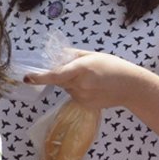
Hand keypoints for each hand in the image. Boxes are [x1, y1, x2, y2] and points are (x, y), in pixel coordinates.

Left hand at [25, 50, 152, 110]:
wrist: (131, 86)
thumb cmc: (113, 66)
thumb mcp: (93, 55)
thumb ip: (72, 55)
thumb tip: (55, 55)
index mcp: (82, 69)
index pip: (56, 75)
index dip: (40, 77)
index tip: (27, 78)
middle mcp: (80, 84)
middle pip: (59, 80)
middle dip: (62, 74)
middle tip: (80, 70)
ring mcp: (82, 97)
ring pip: (66, 88)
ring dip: (71, 82)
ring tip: (91, 79)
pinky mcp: (85, 105)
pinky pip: (74, 95)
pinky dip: (78, 90)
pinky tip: (93, 87)